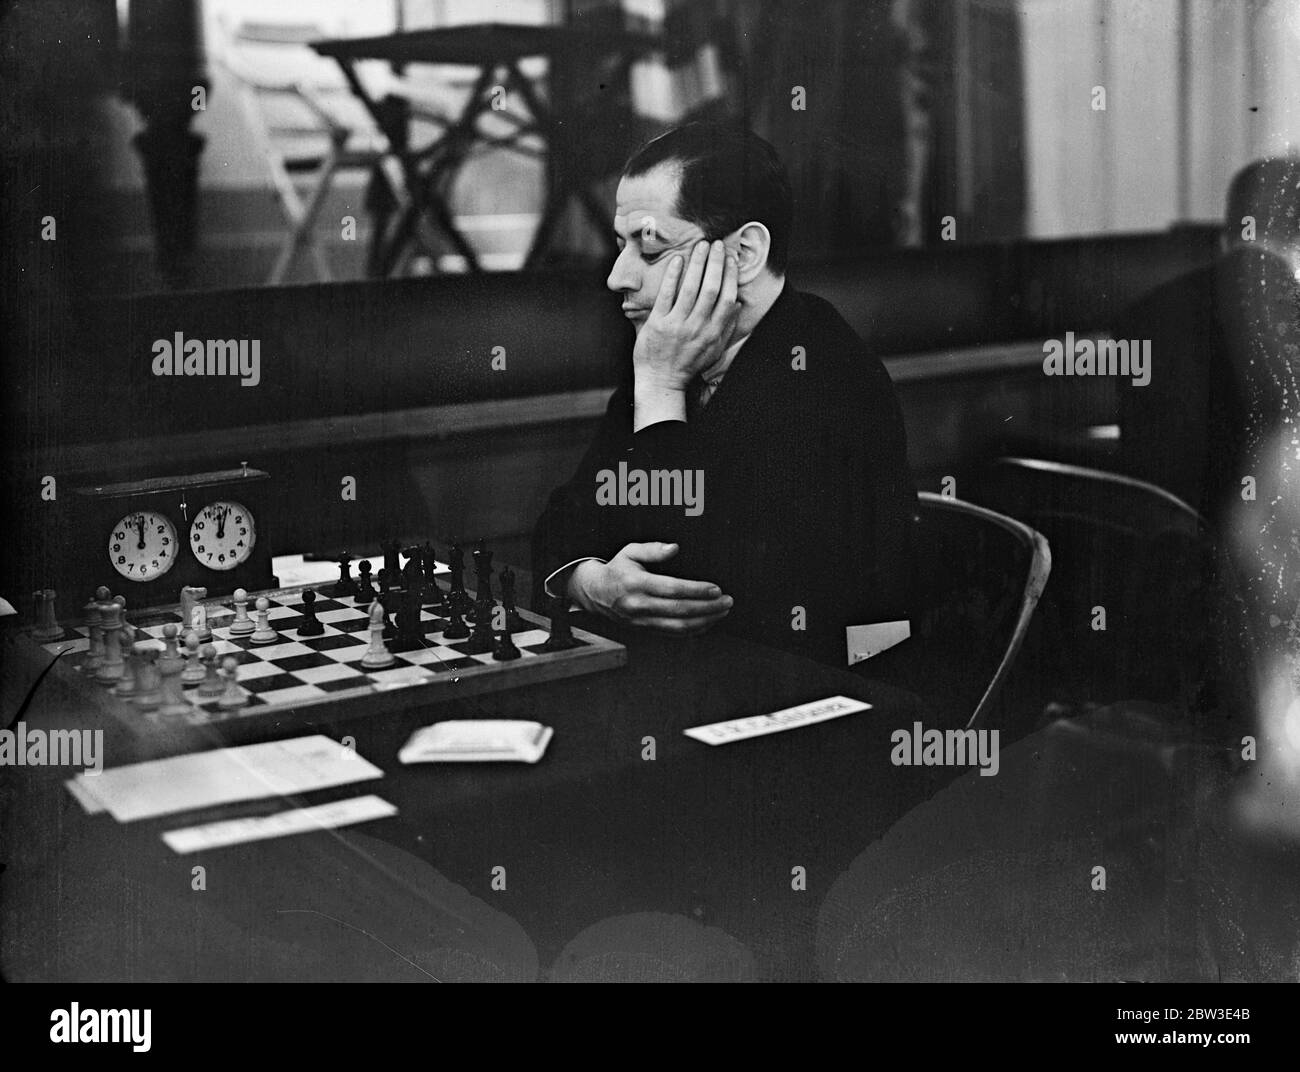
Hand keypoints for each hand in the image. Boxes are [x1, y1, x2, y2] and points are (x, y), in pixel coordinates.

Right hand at [567, 542, 731, 635]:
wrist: (596, 593)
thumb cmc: (618, 569)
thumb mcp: (630, 551)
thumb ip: (652, 549)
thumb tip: (674, 548)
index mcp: (636, 584)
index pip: (672, 590)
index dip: (696, 590)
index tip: (716, 589)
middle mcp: (639, 605)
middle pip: (679, 610)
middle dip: (708, 607)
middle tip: (728, 601)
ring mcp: (642, 621)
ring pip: (679, 626)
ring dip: (705, 620)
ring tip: (723, 612)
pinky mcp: (646, 629)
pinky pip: (673, 633)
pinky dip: (694, 629)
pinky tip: (708, 621)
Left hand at [633, 240, 740, 393]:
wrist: (661, 382)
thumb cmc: (687, 365)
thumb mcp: (714, 350)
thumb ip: (727, 327)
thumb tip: (739, 304)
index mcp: (714, 333)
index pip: (727, 297)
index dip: (730, 275)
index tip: (730, 258)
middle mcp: (698, 328)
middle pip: (711, 288)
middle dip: (715, 263)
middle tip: (716, 244)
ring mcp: (677, 325)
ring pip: (690, 288)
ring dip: (697, 263)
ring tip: (701, 245)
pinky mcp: (658, 323)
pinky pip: (667, 295)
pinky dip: (673, 276)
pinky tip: (678, 260)